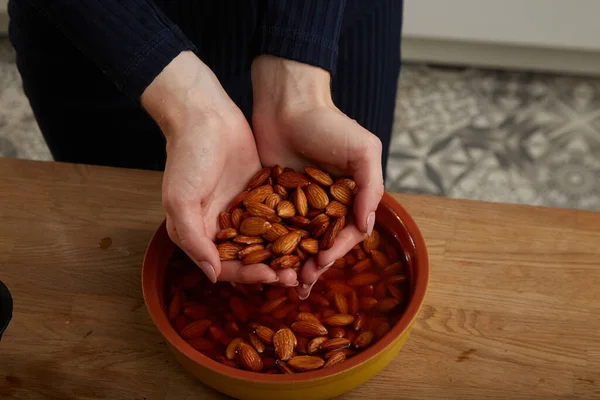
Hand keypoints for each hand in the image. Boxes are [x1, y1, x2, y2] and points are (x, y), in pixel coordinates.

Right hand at [141, 52, 297, 285]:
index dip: (247, 274)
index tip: (271, 276)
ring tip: (308, 259)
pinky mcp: (261, 192)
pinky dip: (292, 225)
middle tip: (296, 276)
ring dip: (285, 251)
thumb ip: (193, 238)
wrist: (204, 114)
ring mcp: (244, 209)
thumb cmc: (187, 157)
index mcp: (200, 232)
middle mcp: (222, 225)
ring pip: (268, 239)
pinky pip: (278, 214)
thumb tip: (212, 275)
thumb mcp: (181, 199)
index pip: (225, 265)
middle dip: (272, 268)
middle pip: (250, 257)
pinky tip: (313, 231)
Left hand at [251, 55, 383, 297]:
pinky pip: (272, 226)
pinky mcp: (272, 198)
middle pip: (321, 242)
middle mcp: (325, 204)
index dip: (336, 250)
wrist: (287, 103)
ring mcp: (298, 203)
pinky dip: (270, 245)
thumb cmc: (329, 124)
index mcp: (349, 197)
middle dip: (313, 264)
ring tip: (283, 281)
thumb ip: (370, 187)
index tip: (321, 261)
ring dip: (292, 262)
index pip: (347, 232)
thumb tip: (368, 227)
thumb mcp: (363, 150)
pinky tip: (263, 260)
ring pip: (296, 241)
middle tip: (300, 284)